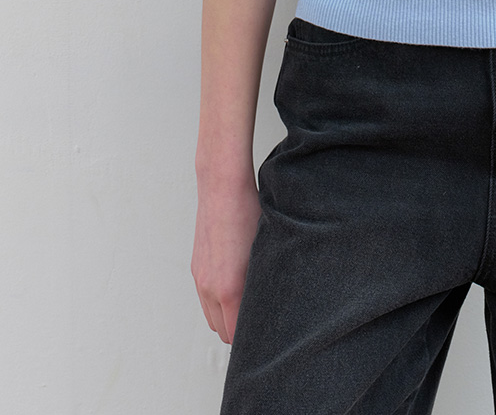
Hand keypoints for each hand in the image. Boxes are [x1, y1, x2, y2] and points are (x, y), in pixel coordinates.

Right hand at [191, 161, 260, 335]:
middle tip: (259, 319)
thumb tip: (271, 305)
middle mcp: (210, 288)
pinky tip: (232, 285)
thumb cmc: (247, 213)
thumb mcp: (264, 252)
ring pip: (211, 317)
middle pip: (223, 332)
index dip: (252, 339)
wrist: (222, 185)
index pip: (236, 335)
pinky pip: (204, 299)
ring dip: (226, 317)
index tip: (265, 334)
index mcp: (229, 289)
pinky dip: (216, 301)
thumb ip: (262, 285)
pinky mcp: (195, 267)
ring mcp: (200, 278)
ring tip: (246, 303)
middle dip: (239, 330)